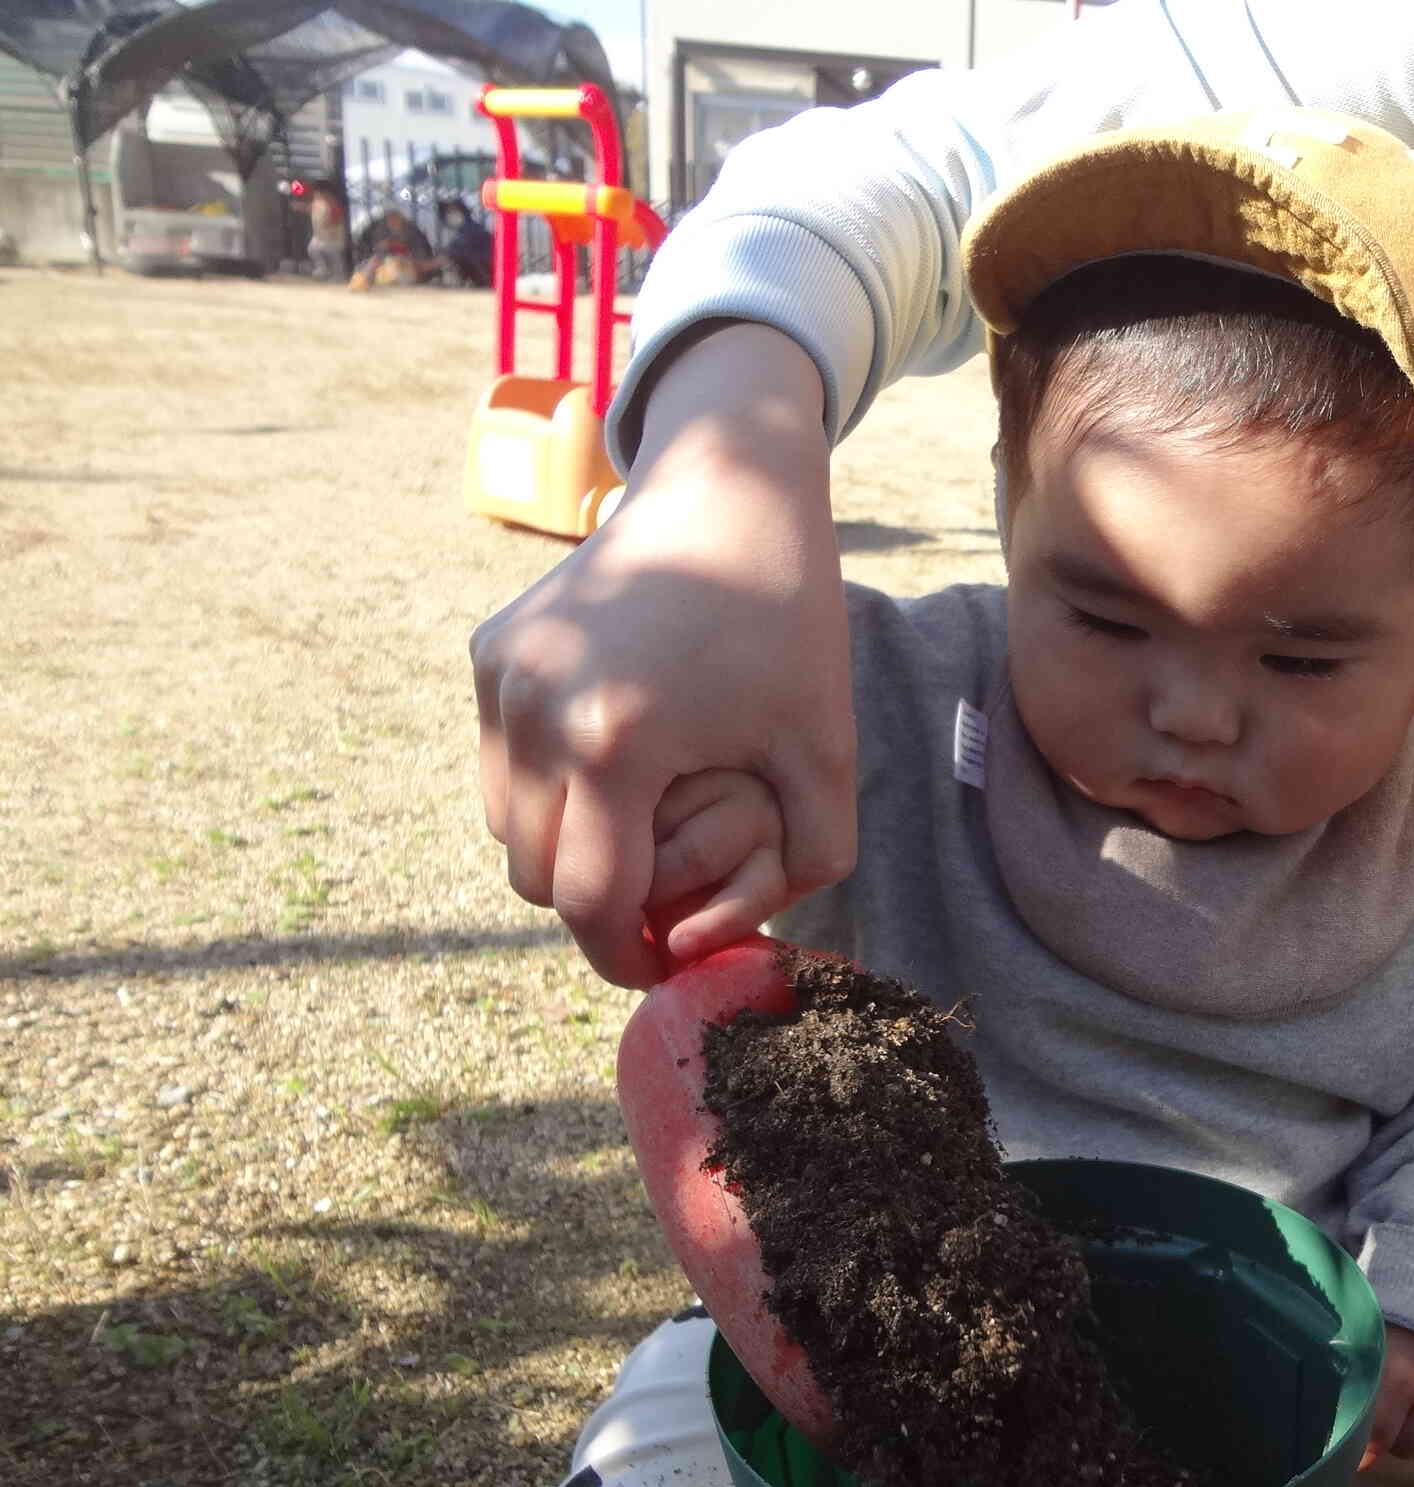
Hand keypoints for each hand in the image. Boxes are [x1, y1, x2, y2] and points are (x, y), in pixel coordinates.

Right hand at [471, 323, 854, 986]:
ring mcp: (502, 678)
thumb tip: (742, 944)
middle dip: (591, 908)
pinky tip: (611, 770)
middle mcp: (536, 713)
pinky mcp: (489, 650)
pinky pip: (498, 761)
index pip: (590, 902)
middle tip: (652, 915)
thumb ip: (808, 862)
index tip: (657, 973)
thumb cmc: (790, 622)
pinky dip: (541, 787)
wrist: (726, 488)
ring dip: (559, 850)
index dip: (622, 957)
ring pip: (503, 824)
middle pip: (533, 875)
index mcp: (617, 745)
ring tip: (633, 845)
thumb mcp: (825, 750)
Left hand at [1366, 1326, 1413, 1469]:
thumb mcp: (1372, 1343)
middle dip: (1394, 1439)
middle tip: (1390, 1419)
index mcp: (1398, 1376)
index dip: (1365, 1449)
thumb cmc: (1401, 1320)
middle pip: (1406, 1447)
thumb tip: (1341, 1428)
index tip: (1358, 1452)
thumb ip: (1359, 1381)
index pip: (1378, 1436)